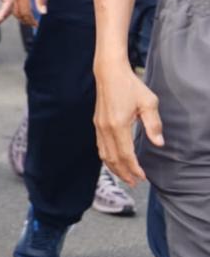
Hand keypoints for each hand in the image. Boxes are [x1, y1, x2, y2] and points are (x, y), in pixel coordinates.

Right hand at [12, 0, 46, 26]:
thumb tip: (43, 12)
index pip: (25, 12)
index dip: (31, 20)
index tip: (36, 24)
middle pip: (17, 13)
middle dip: (25, 21)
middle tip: (32, 24)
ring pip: (12, 10)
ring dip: (20, 16)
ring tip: (28, 19)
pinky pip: (10, 4)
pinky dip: (15, 10)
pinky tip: (21, 10)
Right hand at [94, 60, 162, 185]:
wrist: (109, 73)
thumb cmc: (130, 86)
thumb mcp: (148, 103)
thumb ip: (153, 124)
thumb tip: (158, 143)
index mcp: (118, 124)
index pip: (126, 154)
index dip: (134, 168)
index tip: (143, 177)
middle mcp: (105, 127)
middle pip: (113, 158)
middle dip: (124, 173)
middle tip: (135, 183)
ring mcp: (99, 125)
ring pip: (104, 154)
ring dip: (114, 168)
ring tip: (125, 176)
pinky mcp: (97, 123)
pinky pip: (100, 146)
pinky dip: (107, 158)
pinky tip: (114, 161)